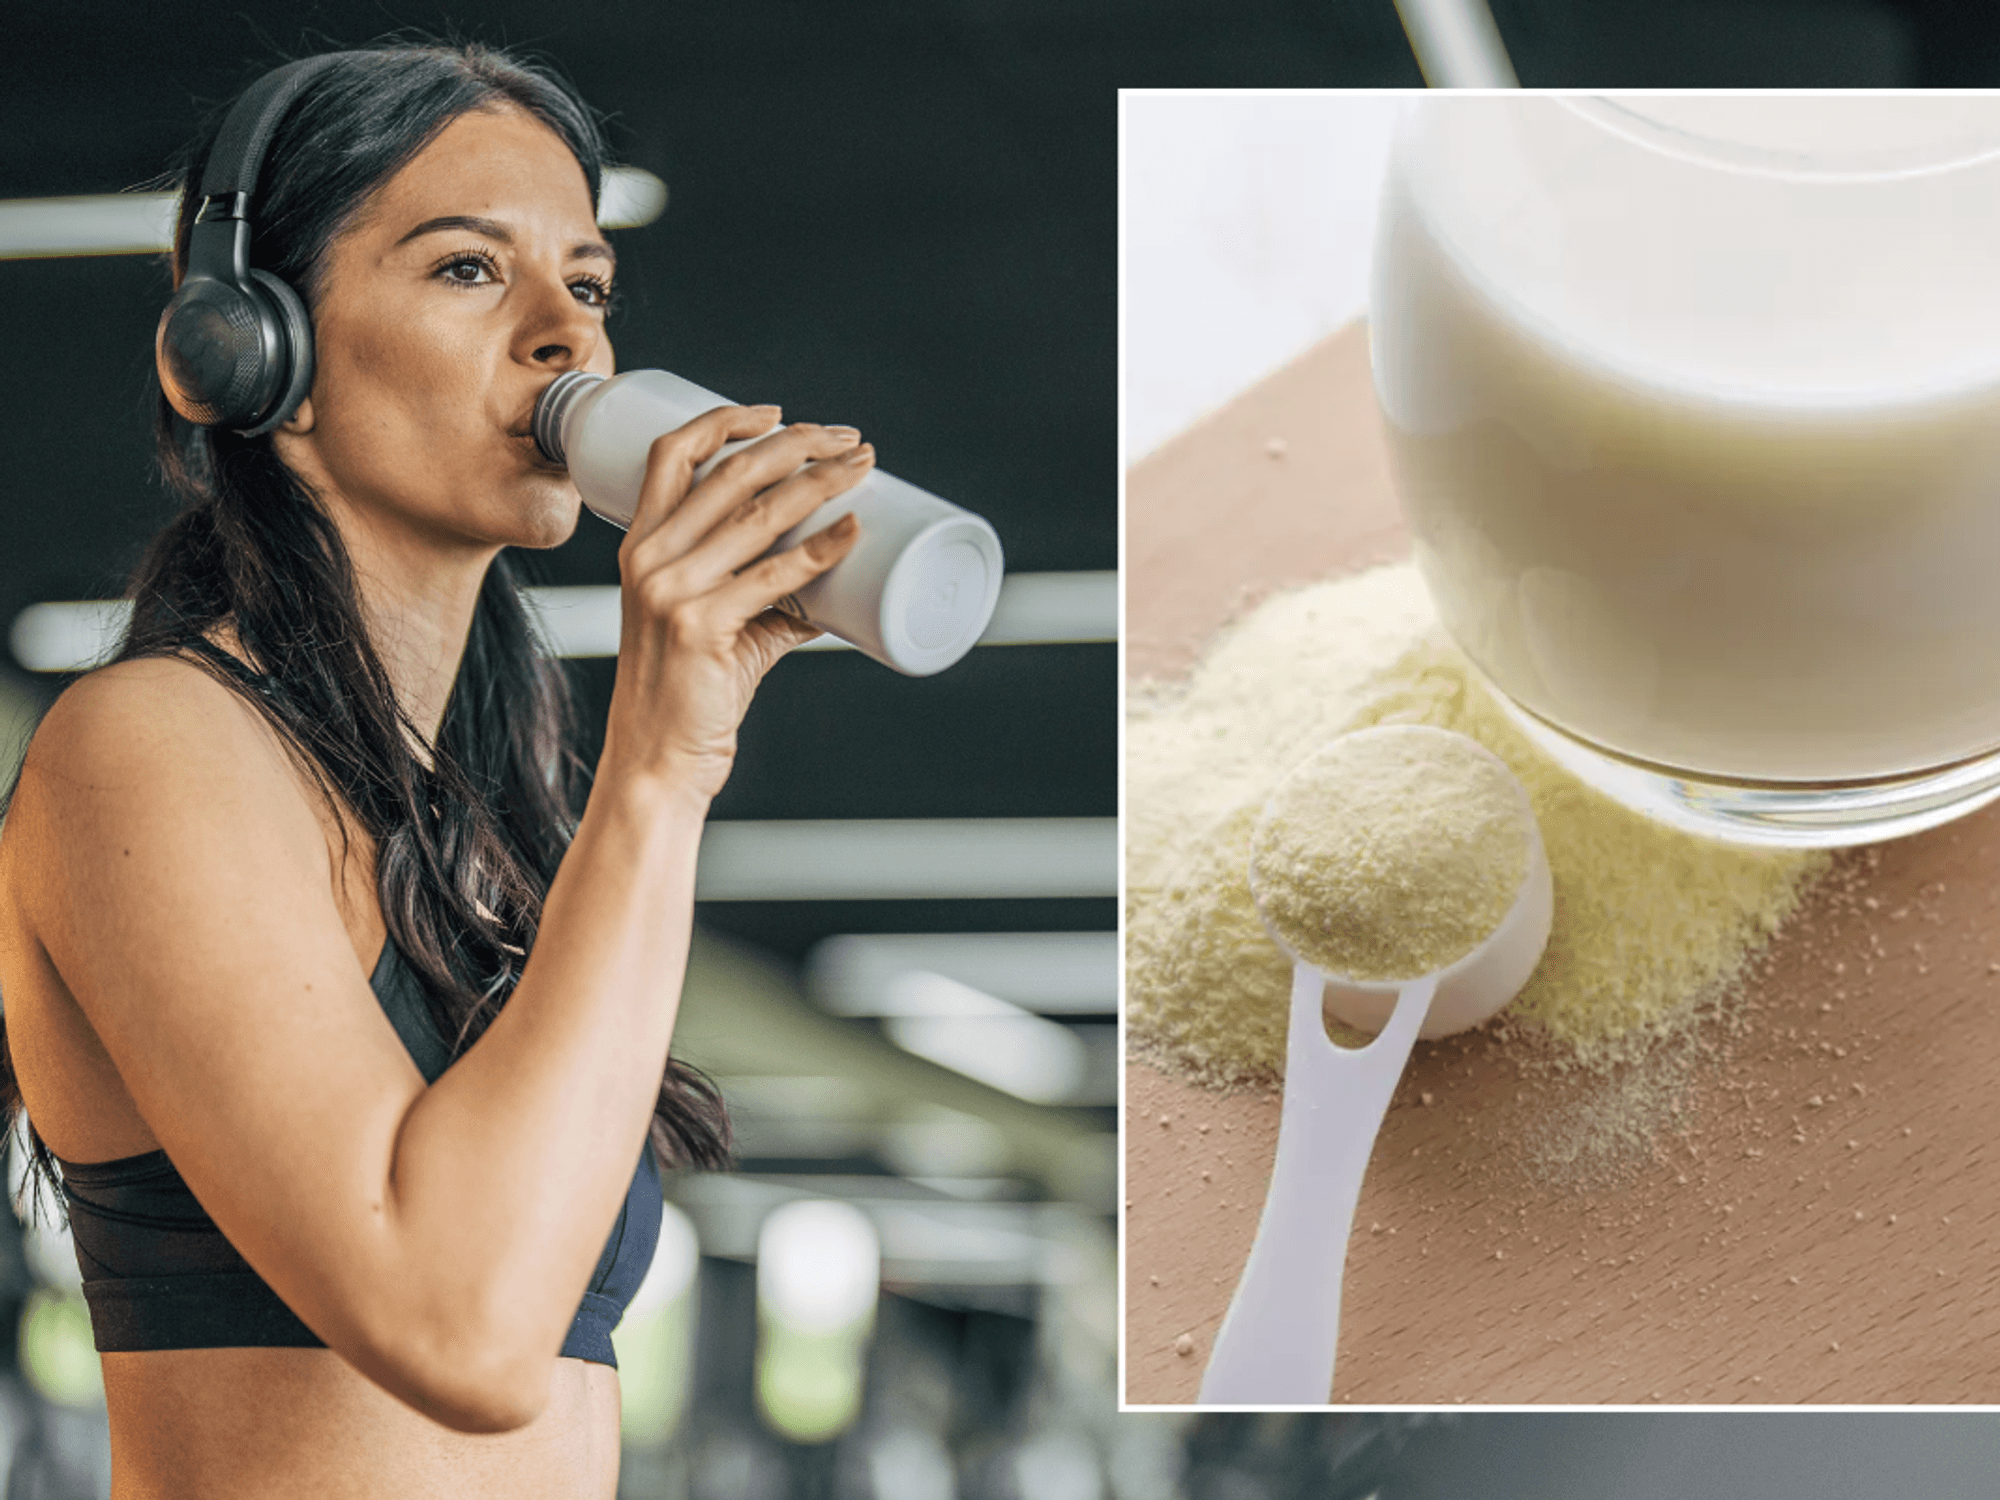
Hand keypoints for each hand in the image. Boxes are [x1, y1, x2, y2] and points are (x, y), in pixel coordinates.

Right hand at [597, 405, 871, 799]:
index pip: (672, 452)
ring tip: (864, 466)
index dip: (726, 421)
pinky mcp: (699, 627)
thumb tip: (835, 577)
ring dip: (822, 481)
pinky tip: (855, 531)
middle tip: (849, 440)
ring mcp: (670, 591)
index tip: (779, 414)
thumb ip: (768, 597)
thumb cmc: (687, 696)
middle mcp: (649, 559)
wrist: (655, 762)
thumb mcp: (712, 626)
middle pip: (730, 470)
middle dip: (798, 443)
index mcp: (641, 546)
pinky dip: (822, 549)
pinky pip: (774, 576)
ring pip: (759, 513)